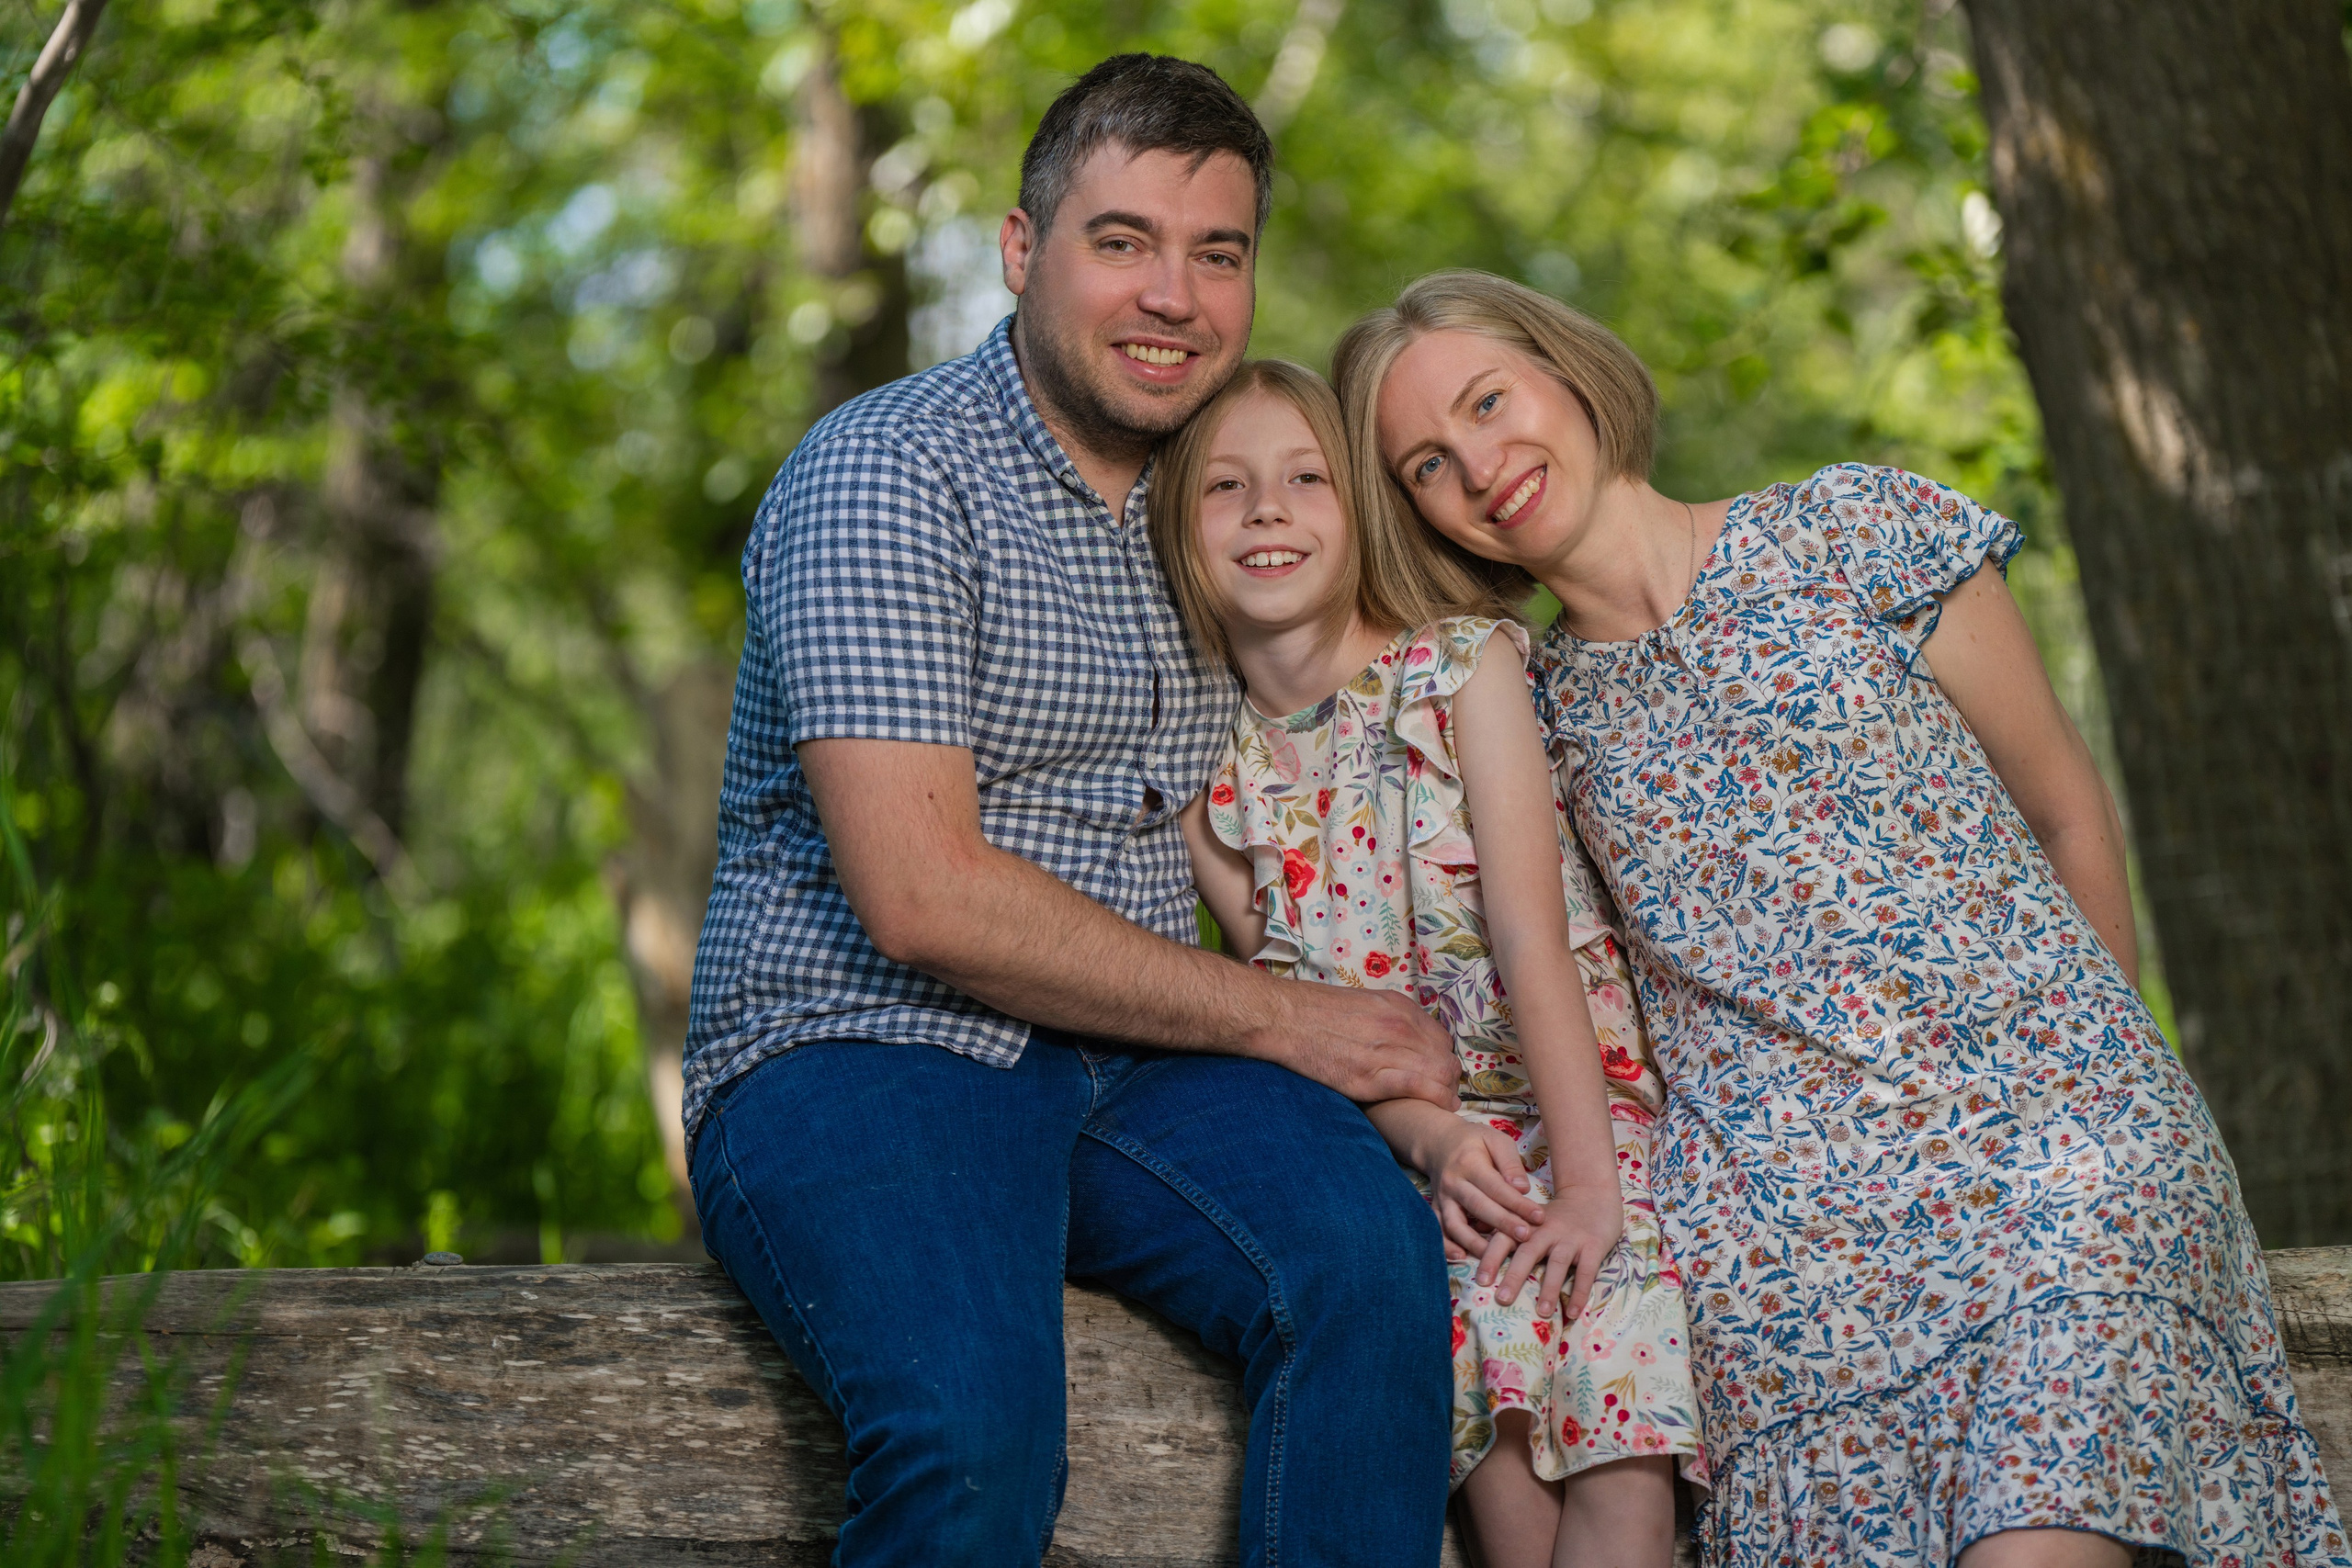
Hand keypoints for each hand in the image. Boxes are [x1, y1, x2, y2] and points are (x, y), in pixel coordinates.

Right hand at [1260, 983, 1457, 1109]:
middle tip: (1446, 1092)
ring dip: (1447, 1091)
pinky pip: (1420, 1088)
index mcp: (1398, 1006)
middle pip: (1445, 1057)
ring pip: (1440, 1074)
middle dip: (1450, 1078)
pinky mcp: (1371, 1076)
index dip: (1444, 1058)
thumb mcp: (1362, 1002)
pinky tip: (1442, 1106)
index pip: (1440, 1037)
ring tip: (1446, 1103)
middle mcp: (1399, 1025)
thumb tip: (1402, 1037)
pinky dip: (1437, 1099)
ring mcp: (1387, 1050)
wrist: (1284, 1017)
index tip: (1440, 1072)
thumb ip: (1387, 1018)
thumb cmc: (1315, 1010)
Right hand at [1426, 1117, 1546, 1260]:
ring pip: (1455, 1225)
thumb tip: (1522, 1189)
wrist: (1438, 1142)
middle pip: (1478, 1207)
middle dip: (1503, 1224)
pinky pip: (1439, 1231)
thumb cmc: (1474, 1142)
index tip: (1539, 1217)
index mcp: (1469, 1163)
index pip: (1496, 1187)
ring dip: (1475, 1242)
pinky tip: (1461, 1257)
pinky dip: (1447, 1246)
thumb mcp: (1495, 1139)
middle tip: (1526, 1236)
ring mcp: (1442, 1198)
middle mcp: (1452, 1182)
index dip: (1518, 1204)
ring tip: (1496, 1255)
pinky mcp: (1436, 1209)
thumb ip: (1510, 1163)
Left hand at [1487, 1172, 1622, 1325]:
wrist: (1593, 1196)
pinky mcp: (1593, 1246)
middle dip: (1514, 1276)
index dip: (1491, 1259)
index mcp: (1525, 1223)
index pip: (1504, 1239)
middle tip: (1502, 1300)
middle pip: (1528, 1253)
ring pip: (1558, 1264)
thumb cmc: (1553, 1217)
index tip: (1480, 1280)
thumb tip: (1471, 1252)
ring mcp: (1570, 1238)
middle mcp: (1546, 1229)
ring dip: (1549, 1289)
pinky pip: (1586, 1272)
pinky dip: (1579, 1293)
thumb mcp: (1528, 1219)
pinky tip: (1572, 1312)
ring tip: (1542, 1313)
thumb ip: (1507, 1234)